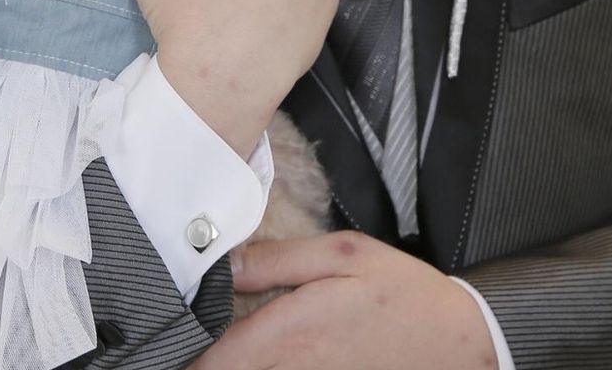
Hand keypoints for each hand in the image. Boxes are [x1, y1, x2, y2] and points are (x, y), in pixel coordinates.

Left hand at [191, 233, 497, 369]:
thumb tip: (225, 264)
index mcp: (290, 331)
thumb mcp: (344, 253)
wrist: (456, 342)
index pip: (215, 359)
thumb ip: (279, 259)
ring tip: (201, 354)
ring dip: (223, 368)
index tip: (155, 340)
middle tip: (165, 346)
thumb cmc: (399, 292)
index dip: (181, 356)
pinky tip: (246, 359)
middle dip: (196, 364)